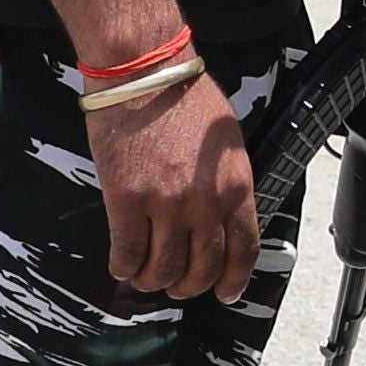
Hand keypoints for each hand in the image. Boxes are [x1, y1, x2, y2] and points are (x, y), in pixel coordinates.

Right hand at [97, 67, 265, 302]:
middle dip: (190, 286)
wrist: (144, 73)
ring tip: (147, 276)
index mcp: (237, 187)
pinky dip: (124, 266)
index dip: (234, 280)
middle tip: (178, 286)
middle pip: (203, 268)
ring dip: (155, 281)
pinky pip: (127, 252)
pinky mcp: (126, 201)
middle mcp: (206, 204)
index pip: (244, 250)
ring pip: (164, 268)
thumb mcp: (228, 143)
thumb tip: (223, 218)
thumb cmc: (186, 98)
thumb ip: (229, 184)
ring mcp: (166, 205)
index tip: (225, 293)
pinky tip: (122, 264)